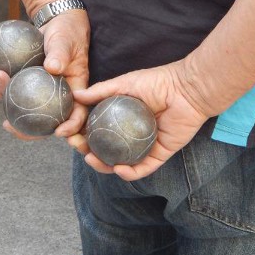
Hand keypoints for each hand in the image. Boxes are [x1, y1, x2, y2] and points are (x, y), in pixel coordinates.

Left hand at [0, 10, 89, 144]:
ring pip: (27, 107)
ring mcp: (43, 91)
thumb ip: (60, 53)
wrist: (56, 22)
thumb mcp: (65, 40)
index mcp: (76, 90)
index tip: (59, 132)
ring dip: (7, 102)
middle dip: (27, 130)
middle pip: (47, 120)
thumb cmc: (67, 31)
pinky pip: (16, 90)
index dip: (71, 127)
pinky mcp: (30, 84)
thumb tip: (52, 68)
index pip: (78, 114)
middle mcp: (59, 95)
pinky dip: (3, 87)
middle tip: (8, 125)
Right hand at [71, 60, 209, 180]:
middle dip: (87, 151)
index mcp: (121, 119)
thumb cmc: (157, 82)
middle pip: (104, 149)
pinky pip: (142, 169)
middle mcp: (130, 135)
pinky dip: (129, 172)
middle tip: (78, 146)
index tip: (68, 133)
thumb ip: (101, 91)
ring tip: (92, 159)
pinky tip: (118, 168)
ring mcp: (143, 146)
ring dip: (103, 166)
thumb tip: (76, 95)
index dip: (81, 134)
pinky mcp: (159, 155)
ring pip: (119, 163)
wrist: (186, 90)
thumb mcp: (123, 83)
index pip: (96, 130)